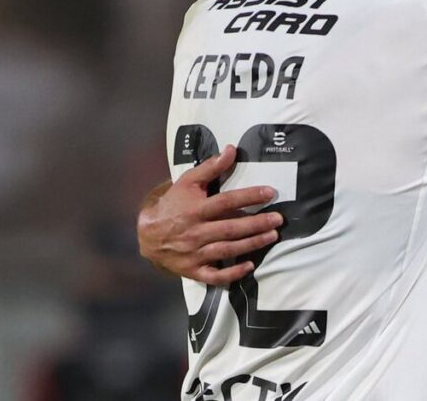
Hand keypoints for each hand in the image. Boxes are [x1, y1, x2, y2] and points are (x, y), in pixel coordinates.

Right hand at [137, 145, 283, 284]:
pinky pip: (214, 275)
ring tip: (272, 236)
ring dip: (251, 244)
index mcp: (195, 210)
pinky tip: (250, 266)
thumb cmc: (173, 204)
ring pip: (227, 250)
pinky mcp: (194, 270)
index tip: (269, 192)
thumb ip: (210, 167)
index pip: (225, 202)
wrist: (147, 234)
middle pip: (230, 228)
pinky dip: (232, 274)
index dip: (248, 196)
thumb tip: (232, 150)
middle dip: (256, 224)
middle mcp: (195, 232)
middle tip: (278, 219)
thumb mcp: (187, 182)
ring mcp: (194, 253)